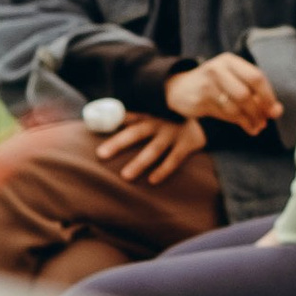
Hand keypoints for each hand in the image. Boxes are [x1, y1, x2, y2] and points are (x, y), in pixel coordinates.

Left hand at [93, 110, 210, 183]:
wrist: (203, 119)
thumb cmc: (169, 120)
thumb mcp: (152, 115)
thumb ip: (132, 120)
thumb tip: (105, 124)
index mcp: (147, 115)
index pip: (125, 117)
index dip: (110, 122)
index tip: (93, 128)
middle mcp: (158, 123)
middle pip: (135, 133)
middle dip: (118, 143)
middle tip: (101, 154)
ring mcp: (172, 133)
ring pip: (154, 149)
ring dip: (139, 162)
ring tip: (125, 176)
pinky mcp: (186, 144)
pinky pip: (174, 159)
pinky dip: (164, 170)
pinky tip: (152, 180)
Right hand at [166, 51, 283, 135]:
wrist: (179, 88)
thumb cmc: (214, 85)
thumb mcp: (233, 81)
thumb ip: (255, 93)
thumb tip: (277, 111)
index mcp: (230, 61)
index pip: (256, 77)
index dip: (268, 95)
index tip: (274, 110)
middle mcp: (218, 68)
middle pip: (246, 93)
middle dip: (259, 110)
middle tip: (266, 121)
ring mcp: (207, 84)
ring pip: (236, 106)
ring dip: (251, 119)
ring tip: (258, 127)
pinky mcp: (201, 99)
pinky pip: (226, 114)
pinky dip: (241, 123)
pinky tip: (248, 127)